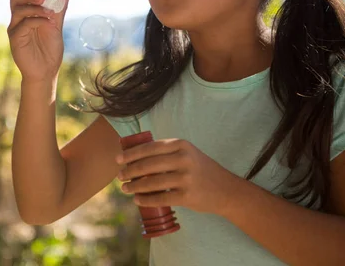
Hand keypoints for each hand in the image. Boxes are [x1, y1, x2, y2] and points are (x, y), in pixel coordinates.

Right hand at [7, 0, 71, 81]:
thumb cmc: (50, 49)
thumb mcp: (57, 26)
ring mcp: (15, 29)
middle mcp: (17, 20)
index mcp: (25, 14)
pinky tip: (48, 24)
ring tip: (49, 12)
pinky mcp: (15, 39)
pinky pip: (24, 24)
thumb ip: (60, 9)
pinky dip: (36, 20)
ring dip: (34, 7)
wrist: (46, 71)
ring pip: (18, 10)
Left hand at [116, 138, 240, 215]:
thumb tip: (135, 157)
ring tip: (125, 188)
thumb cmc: (201, 169)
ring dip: (134, 187)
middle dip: (129, 172)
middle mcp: (183, 159)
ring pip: (151, 183)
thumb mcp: (187, 153)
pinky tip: (137, 200)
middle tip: (120, 176)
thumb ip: (167, 152)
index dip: (131, 154)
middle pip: (147, 165)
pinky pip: (160, 198)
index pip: (150, 147)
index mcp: (181, 145)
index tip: (119, 159)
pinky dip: (145, 200)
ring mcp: (185, 178)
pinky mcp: (186, 196)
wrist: (226, 190)